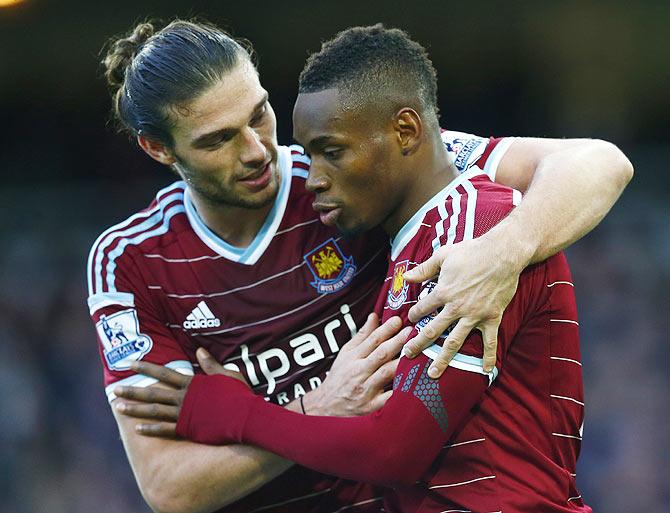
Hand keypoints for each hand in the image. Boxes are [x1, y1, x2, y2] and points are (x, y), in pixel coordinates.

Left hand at [114, 348, 246, 436]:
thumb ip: (211, 364)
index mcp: (192, 383)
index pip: (163, 373)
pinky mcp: (187, 430)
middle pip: (153, 393)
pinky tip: (137, 429)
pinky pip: (164, 430)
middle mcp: (184, 398)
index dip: (146, 368)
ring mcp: (184, 415)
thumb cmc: (239, 395)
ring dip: (135, 410)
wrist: (245, 418)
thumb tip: (199, 351)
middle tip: (115, 390)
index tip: (130, 364)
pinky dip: (150, 429)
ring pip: (154, 412)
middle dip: (132, 391)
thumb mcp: (227, 375)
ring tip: (118, 408)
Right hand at [305, 313, 410, 415]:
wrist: (326, 406)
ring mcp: (366, 390)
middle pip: (381, 354)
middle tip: (411, 332)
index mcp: (354, 357)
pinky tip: (412, 383)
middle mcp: (359, 372)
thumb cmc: (340, 377)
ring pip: (386, 373)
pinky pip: (388, 398)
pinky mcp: (371, 406)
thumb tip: (374, 316)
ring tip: (416, 353)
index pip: (372, 340)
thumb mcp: (346, 354)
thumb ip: (362, 335)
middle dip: (397, 341)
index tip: (398, 320)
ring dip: (401, 363)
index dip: (386, 329)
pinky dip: (399, 391)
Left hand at [402, 235, 521, 376]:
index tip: (410, 321)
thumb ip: (424, 269)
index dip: (413, 315)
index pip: (422, 308)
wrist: (502, 254)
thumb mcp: (443, 255)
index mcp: (443, 291)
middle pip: (432, 330)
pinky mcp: (491, 318)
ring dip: (443, 359)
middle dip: (417, 344)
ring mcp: (474, 316)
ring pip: (454, 342)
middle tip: (407, 355)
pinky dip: (487, 357)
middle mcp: (455, 307)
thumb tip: (406, 277)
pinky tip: (485, 371)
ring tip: (433, 373)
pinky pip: (489, 341)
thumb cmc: (472, 251)